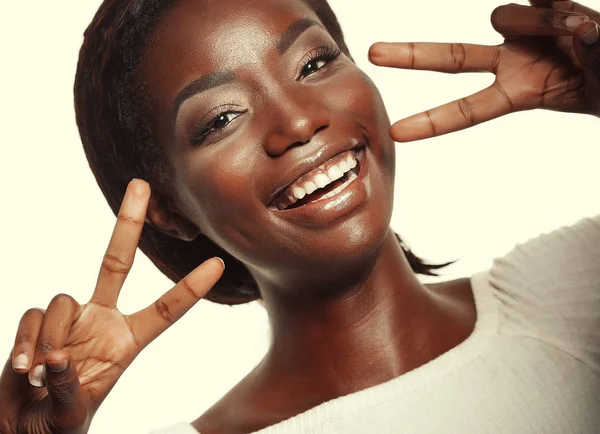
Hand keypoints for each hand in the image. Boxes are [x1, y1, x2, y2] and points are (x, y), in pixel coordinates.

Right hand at [0, 179, 223, 433]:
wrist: (22, 428)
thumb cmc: (58, 424)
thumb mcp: (76, 413)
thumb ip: (71, 387)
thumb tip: (56, 358)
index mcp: (126, 342)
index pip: (165, 311)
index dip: (190, 289)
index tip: (217, 265)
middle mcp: (101, 320)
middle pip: (115, 263)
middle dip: (128, 224)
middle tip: (141, 185)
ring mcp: (69, 319)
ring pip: (63, 299)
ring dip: (51, 339)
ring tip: (40, 376)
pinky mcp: (37, 322)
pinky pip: (32, 316)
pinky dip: (26, 342)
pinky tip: (23, 370)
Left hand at [369, 1, 599, 141]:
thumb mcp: (596, 84)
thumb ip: (588, 56)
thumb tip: (580, 30)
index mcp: (517, 93)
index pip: (468, 111)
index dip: (434, 122)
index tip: (396, 133)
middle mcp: (510, 61)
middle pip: (452, 58)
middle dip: (413, 54)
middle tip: (371, 52)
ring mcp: (522, 33)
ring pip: (504, 16)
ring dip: (543, 24)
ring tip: (582, 33)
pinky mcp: (540, 5)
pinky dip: (549, 6)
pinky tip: (569, 23)